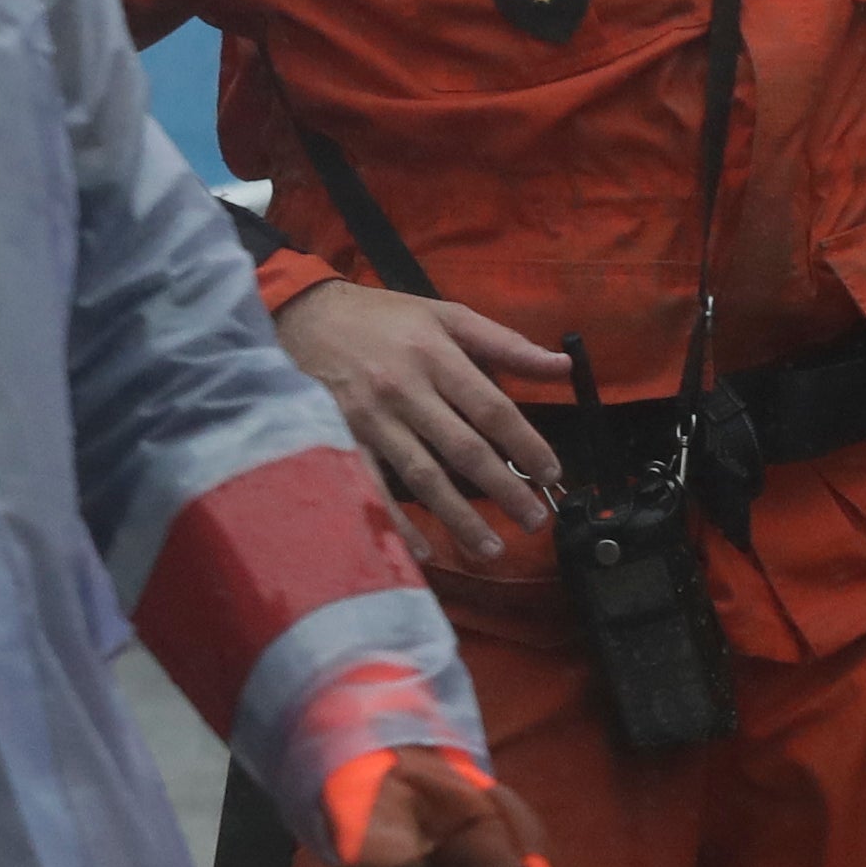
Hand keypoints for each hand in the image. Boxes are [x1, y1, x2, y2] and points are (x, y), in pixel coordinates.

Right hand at [275, 282, 564, 560]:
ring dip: (459, 517)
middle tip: (535, 521)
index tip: (551, 473)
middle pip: (463, 449)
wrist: (303, 316)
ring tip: (491, 548)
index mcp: (436, 357)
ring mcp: (370, 420)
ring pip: (423, 477)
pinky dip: (397, 522)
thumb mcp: (447, 315)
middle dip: (503, 489)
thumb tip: (562, 365)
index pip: (491, 408)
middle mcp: (405, 391)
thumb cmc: (384, 318)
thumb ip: (506, 342)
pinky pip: (372, 488)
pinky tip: (422, 550)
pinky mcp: (340, 440)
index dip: (525, 444)